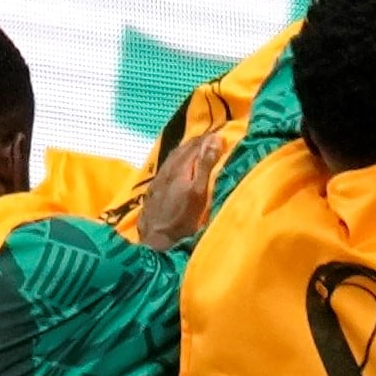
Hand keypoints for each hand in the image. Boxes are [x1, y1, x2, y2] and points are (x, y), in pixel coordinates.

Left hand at [136, 126, 226, 249]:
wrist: (157, 240)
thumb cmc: (182, 219)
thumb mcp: (198, 192)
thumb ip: (205, 165)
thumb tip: (215, 138)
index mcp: (180, 167)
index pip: (196, 145)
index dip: (208, 139)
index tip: (221, 135)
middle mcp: (167, 169)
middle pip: (183, 149)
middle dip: (197, 142)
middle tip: (211, 139)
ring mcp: (158, 180)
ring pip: (173, 158)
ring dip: (186, 151)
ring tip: (197, 149)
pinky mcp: (154, 190)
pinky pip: (167, 168)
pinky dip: (177, 162)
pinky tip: (179, 168)